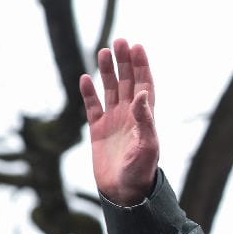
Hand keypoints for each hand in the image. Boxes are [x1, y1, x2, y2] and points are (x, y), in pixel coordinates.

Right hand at [79, 39, 158, 205]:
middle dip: (124, 62)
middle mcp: (131, 117)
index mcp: (145, 118)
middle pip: (127, 83)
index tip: (137, 47)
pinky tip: (85, 78)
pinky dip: (89, 93)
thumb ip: (145, 119)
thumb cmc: (140, 172)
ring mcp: (114, 122)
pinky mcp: (98, 131)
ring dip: (108, 71)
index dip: (141, 67)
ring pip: (111, 90)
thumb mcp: (147, 146)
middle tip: (119, 40)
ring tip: (104, 51)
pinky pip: (93, 107)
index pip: (144, 86)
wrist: (124, 193)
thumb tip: (141, 93)